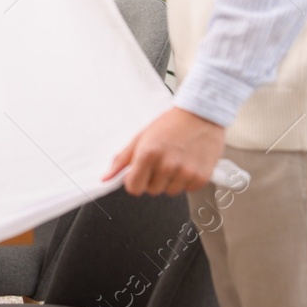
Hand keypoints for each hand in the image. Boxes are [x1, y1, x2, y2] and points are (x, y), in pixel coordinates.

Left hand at [103, 108, 226, 195]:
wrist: (200, 114)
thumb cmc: (170, 124)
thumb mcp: (140, 138)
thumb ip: (121, 160)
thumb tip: (105, 178)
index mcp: (148, 154)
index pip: (134, 188)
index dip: (134, 181)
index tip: (139, 174)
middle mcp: (167, 165)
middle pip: (152, 190)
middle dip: (153, 179)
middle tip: (160, 161)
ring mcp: (185, 172)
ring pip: (170, 191)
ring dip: (170, 180)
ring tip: (175, 160)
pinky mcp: (201, 177)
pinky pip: (187, 189)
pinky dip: (186, 180)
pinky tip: (187, 163)